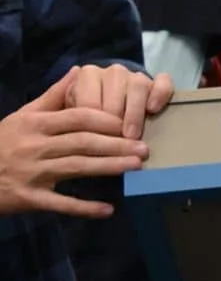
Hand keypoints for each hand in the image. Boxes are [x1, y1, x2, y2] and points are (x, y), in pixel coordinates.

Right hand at [0, 69, 149, 217]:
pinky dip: (84, 208)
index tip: (131, 124)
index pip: (78, 117)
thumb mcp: (23, 115)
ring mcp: (31, 173)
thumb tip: (79, 70)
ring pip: (76, 168)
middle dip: (117, 144)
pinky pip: (60, 203)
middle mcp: (35, 146)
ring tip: (136, 168)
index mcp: (35, 124)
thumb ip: (53, 95)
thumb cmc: (2, 143)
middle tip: (145, 148)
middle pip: (83, 142)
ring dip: (108, 168)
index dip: (108, 120)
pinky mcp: (28, 198)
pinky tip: (108, 210)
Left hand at [66, 64, 173, 139]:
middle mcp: (111, 71)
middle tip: (115, 141)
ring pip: (137, 84)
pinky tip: (153, 110)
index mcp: (87, 76)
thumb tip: (62, 119)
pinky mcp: (158, 81)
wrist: (112, 110)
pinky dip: (159, 94)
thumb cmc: (87, 120)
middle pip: (115, 88)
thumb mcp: (70, 116)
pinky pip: (162, 82)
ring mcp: (136, 75)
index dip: (92, 120)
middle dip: (114, 118)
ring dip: (134, 112)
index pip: (89, 96)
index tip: (94, 139)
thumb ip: (66, 116)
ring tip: (133, 135)